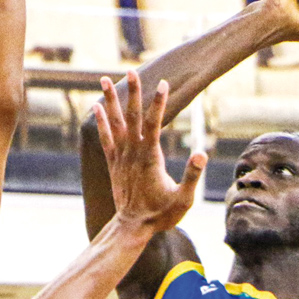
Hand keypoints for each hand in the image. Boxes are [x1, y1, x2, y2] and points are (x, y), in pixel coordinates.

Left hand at [93, 71, 206, 234]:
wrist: (133, 227)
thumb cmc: (162, 214)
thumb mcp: (183, 199)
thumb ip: (192, 176)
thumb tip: (201, 153)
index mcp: (150, 158)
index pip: (154, 124)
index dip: (158, 103)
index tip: (163, 83)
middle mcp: (133, 153)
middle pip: (132, 117)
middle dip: (133, 93)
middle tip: (131, 71)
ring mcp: (121, 157)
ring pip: (114, 123)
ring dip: (111, 100)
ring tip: (105, 79)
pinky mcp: (113, 163)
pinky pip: (105, 137)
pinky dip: (101, 121)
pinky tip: (97, 105)